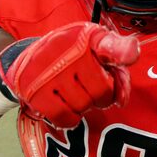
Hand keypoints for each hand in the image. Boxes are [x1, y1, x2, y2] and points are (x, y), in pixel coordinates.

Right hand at [0, 22, 138, 128]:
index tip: (130, 55)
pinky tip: (67, 107)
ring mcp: (49, 73)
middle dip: (100, 96)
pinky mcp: (35, 92)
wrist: (27, 60)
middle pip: (101, 91)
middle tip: (89, 89)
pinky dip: (70, 118)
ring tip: (75, 94)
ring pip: (82, 106)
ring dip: (83, 106)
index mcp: (85, 38)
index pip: (108, 45)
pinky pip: (64, 117)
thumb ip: (118, 68)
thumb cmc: (71, 55)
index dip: (122, 51)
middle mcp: (67, 52)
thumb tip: (122, 100)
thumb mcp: (96, 48)